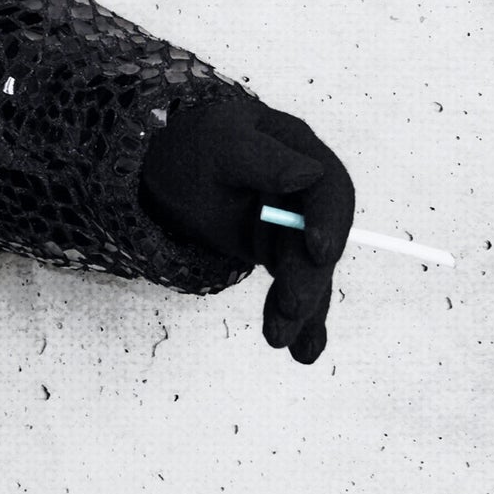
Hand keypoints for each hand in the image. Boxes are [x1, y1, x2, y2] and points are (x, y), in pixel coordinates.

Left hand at [139, 96, 354, 363]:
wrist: (165, 163)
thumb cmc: (193, 143)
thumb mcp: (219, 143)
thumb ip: (261, 159)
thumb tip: (309, 173)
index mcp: (300, 153)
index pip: (328, 190)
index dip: (328, 221)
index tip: (318, 250)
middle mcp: (306, 194)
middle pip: (317, 240)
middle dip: (306, 277)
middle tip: (289, 307)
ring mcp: (294, 227)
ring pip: (306, 271)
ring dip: (300, 308)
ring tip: (279, 339)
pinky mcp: (280, 255)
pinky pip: (295, 289)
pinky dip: (301, 321)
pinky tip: (304, 350)